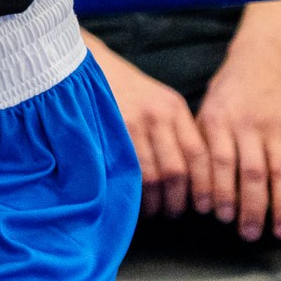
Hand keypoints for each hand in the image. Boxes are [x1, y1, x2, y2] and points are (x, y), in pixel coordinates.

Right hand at [90, 41, 210, 219]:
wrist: (78, 66)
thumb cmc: (119, 90)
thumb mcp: (155, 100)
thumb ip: (173, 130)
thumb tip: (190, 176)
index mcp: (173, 108)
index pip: (199, 154)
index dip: (203, 185)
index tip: (202, 205)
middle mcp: (158, 115)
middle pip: (177, 170)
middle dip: (177, 200)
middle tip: (173, 214)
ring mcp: (132, 123)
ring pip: (152, 176)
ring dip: (154, 202)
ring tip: (152, 212)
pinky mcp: (107, 132)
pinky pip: (125, 171)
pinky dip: (131, 192)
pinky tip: (131, 200)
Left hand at [195, 40, 280, 240]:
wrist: (267, 56)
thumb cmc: (230, 89)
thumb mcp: (207, 108)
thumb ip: (201, 142)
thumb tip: (189, 184)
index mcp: (218, 120)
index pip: (217, 162)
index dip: (217, 190)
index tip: (214, 216)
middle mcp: (247, 126)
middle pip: (250, 173)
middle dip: (250, 208)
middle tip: (248, 235)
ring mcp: (275, 129)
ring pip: (280, 174)